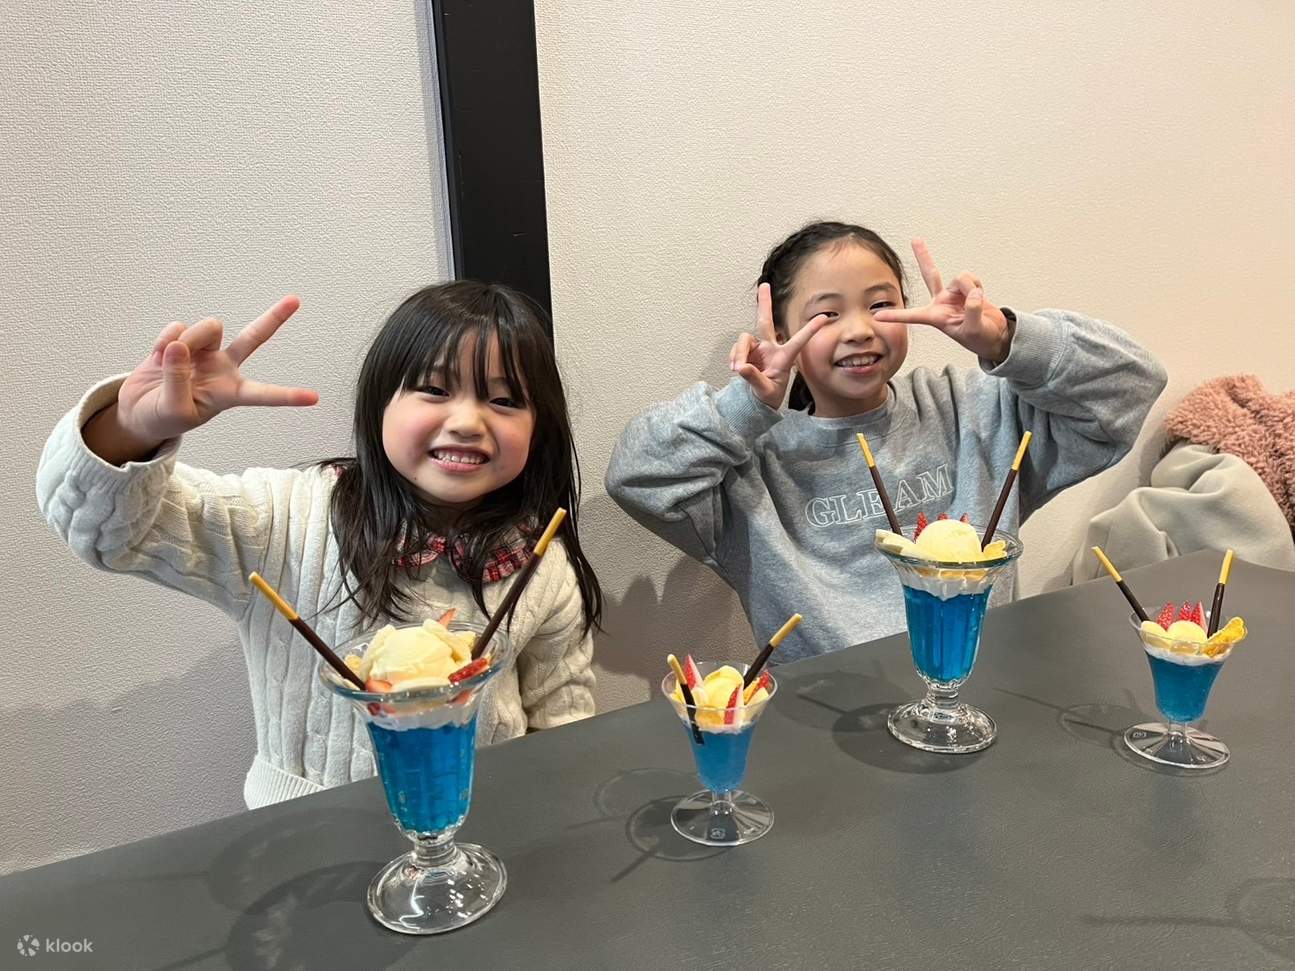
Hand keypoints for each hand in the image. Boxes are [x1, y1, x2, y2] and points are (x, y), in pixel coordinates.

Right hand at [114, 295, 318, 443]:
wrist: (139, 411)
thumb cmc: (163, 418)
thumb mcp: (175, 411)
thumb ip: (178, 380)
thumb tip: (180, 345)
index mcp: (230, 393)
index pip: (263, 394)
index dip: (287, 396)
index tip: (314, 398)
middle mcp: (224, 368)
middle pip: (253, 337)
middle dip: (274, 318)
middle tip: (295, 300)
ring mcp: (204, 351)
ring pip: (208, 327)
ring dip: (188, 338)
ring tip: (168, 360)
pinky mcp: (182, 340)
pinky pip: (177, 328)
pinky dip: (164, 341)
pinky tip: (159, 357)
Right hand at [728, 283, 829, 408]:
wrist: (756, 402)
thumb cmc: (768, 396)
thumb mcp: (765, 391)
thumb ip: (755, 379)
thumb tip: (742, 367)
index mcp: (784, 358)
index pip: (798, 341)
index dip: (811, 329)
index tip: (825, 317)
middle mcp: (770, 349)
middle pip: (765, 321)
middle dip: (764, 303)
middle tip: (764, 285)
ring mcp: (756, 350)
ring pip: (744, 339)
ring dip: (739, 352)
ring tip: (737, 369)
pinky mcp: (745, 353)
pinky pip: (736, 349)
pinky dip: (734, 357)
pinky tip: (735, 369)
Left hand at [873, 240, 1011, 362]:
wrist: (996, 335)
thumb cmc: (981, 339)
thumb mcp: (975, 331)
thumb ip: (972, 312)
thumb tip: (973, 293)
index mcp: (936, 317)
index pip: (913, 315)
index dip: (895, 316)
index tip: (877, 316)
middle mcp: (941, 302)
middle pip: (931, 275)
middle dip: (924, 257)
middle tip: (915, 239)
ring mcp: (954, 294)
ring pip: (960, 278)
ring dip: (971, 287)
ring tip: (977, 302)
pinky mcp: (967, 289)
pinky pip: (972, 279)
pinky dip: (978, 286)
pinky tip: (980, 297)